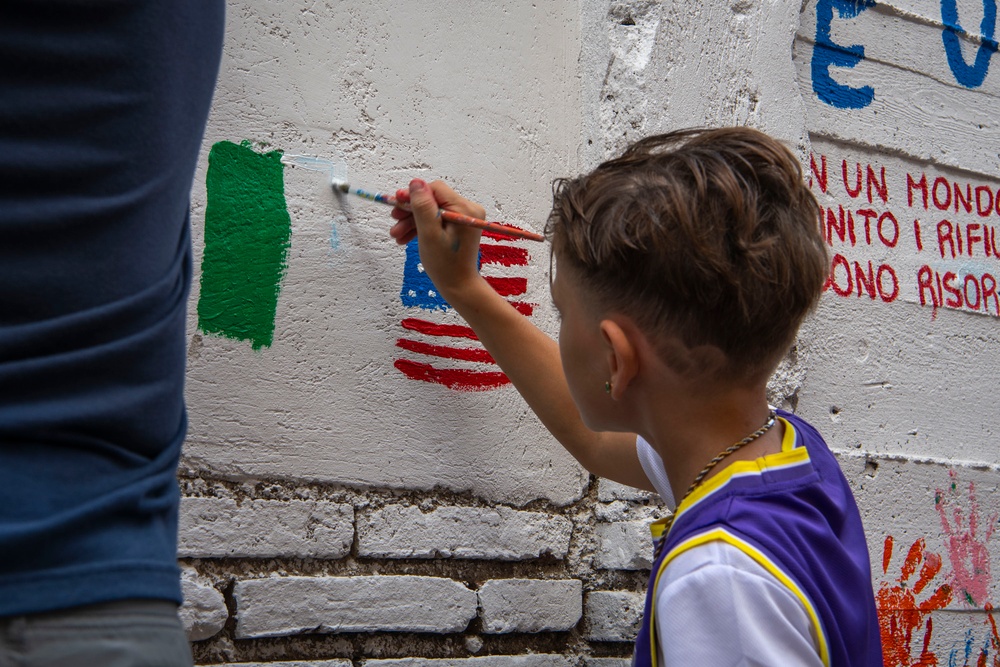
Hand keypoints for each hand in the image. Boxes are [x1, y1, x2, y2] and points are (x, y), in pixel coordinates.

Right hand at [388, 179, 485, 302]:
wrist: (458, 286)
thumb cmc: (445, 265)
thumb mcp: (429, 234)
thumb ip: (423, 207)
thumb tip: (416, 182)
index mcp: (465, 209)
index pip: (435, 189)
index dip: (414, 194)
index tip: (395, 202)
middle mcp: (467, 210)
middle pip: (432, 200)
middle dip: (411, 211)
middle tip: (393, 219)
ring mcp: (463, 218)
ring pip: (432, 211)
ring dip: (412, 221)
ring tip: (396, 235)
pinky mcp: (458, 227)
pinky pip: (436, 221)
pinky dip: (421, 227)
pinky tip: (405, 238)